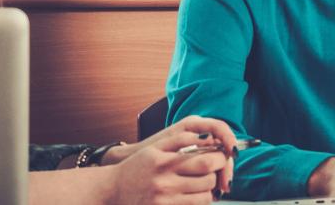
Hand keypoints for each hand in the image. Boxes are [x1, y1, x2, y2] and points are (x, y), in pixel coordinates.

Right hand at [106, 127, 231, 204]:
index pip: (205, 159)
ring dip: (211, 188)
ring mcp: (165, 198)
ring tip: (206, 181)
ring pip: (205, 195)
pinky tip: (197, 194)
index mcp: (164, 160)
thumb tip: (208, 137)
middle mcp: (165, 180)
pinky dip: (201, 200)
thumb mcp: (154, 148)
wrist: (113, 190)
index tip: (221, 154)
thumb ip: (180, 140)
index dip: (219, 157)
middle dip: (219, 171)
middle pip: (208, 177)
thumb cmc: (136, 167)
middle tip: (218, 167)